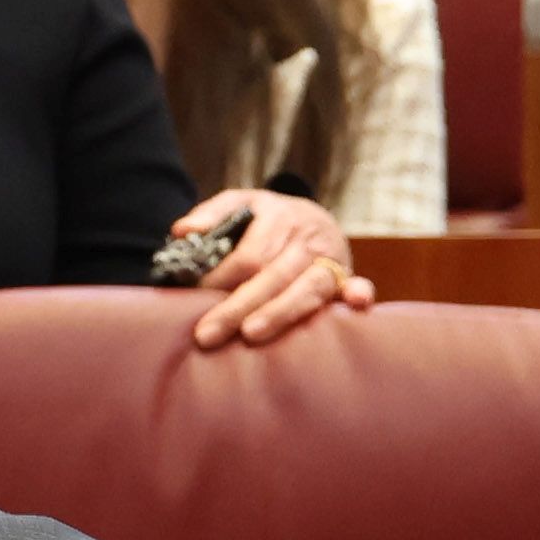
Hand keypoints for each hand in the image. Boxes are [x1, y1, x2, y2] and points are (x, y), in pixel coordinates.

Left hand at [175, 190, 368, 350]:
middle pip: (272, 276)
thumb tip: (182, 231)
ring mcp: (329, 259)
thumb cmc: (270, 219)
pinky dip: (358, 294)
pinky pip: (354, 285)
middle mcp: (306, 239)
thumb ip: (212, 214)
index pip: (248, 255)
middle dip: (238, 307)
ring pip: (306, 289)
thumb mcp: (242, 204)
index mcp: (279, 217)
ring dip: (280, 314)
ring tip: (250, 335)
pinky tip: (357, 303)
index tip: (197, 296)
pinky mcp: (346, 277)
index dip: (221, 277)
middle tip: (206, 334)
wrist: (316, 218)